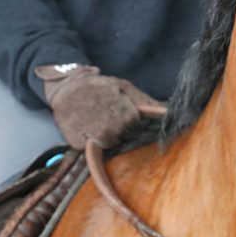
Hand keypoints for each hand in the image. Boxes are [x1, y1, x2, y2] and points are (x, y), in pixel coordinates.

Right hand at [34, 64, 160, 149]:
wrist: (66, 89)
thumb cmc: (99, 87)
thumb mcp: (123, 86)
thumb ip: (145, 101)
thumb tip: (169, 111)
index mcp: (121, 110)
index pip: (136, 125)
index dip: (131, 120)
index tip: (123, 111)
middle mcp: (107, 125)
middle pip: (125, 136)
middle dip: (121, 128)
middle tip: (109, 116)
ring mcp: (91, 135)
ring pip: (110, 144)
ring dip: (108, 136)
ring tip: (100, 121)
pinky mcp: (77, 143)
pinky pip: (93, 149)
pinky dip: (92, 141)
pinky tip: (89, 128)